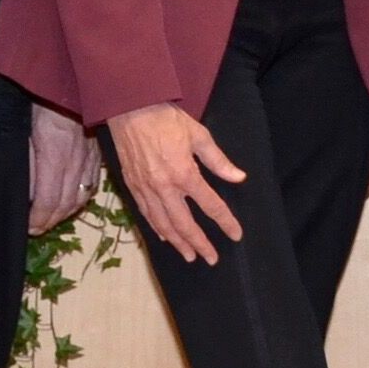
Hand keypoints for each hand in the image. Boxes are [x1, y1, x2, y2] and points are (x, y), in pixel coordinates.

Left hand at [28, 102, 101, 232]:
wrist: (72, 85)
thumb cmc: (45, 104)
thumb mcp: (28, 135)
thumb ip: (28, 166)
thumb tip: (27, 194)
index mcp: (55, 159)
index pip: (48, 202)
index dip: (38, 219)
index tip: (28, 228)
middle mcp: (75, 165)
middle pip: (65, 205)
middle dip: (50, 221)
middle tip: (37, 229)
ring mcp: (89, 161)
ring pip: (80, 198)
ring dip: (65, 214)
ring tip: (52, 219)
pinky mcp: (97, 155)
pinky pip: (92, 185)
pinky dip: (81, 199)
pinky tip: (73, 202)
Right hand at [107, 101, 246, 266]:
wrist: (130, 108)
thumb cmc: (166, 119)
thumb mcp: (199, 135)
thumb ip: (218, 161)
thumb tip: (239, 178)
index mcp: (185, 173)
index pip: (211, 205)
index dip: (225, 222)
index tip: (236, 235)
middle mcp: (164, 187)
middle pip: (185, 224)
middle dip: (200, 244)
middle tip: (211, 259)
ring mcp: (146, 189)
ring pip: (163, 224)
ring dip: (178, 243)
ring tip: (189, 256)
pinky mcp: (133, 186)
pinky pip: (147, 214)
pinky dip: (157, 229)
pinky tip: (164, 237)